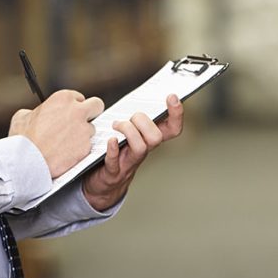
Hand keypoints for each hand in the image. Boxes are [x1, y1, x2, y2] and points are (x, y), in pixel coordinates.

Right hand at [9, 90, 104, 177]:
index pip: (80, 97)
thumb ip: (34, 111)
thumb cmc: (23, 139)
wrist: (27, 161)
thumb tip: (35, 115)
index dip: (75, 107)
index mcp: (63, 98)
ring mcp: (84, 129)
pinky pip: (88, 146)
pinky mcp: (86, 147)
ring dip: (83, 135)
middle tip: (84, 121)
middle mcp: (77, 111)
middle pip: (97, 105)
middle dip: (92, 113)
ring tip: (67, 143)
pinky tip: (67, 153)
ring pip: (92, 129)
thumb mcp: (23, 116)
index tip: (70, 114)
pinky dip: (80, 150)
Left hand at [82, 94, 183, 210]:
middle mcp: (143, 152)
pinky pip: (114, 161)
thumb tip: (141, 92)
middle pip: (156, 137)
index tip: (172, 97)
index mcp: (149, 139)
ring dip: (128, 131)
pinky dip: (113, 149)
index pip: (172, 128)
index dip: (176, 114)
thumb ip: (134, 117)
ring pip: (140, 148)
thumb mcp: (128, 132)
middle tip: (130, 117)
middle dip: (143, 121)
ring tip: (115, 126)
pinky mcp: (113, 172)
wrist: (101, 185)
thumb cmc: (115, 151)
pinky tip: (110, 140)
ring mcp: (129, 163)